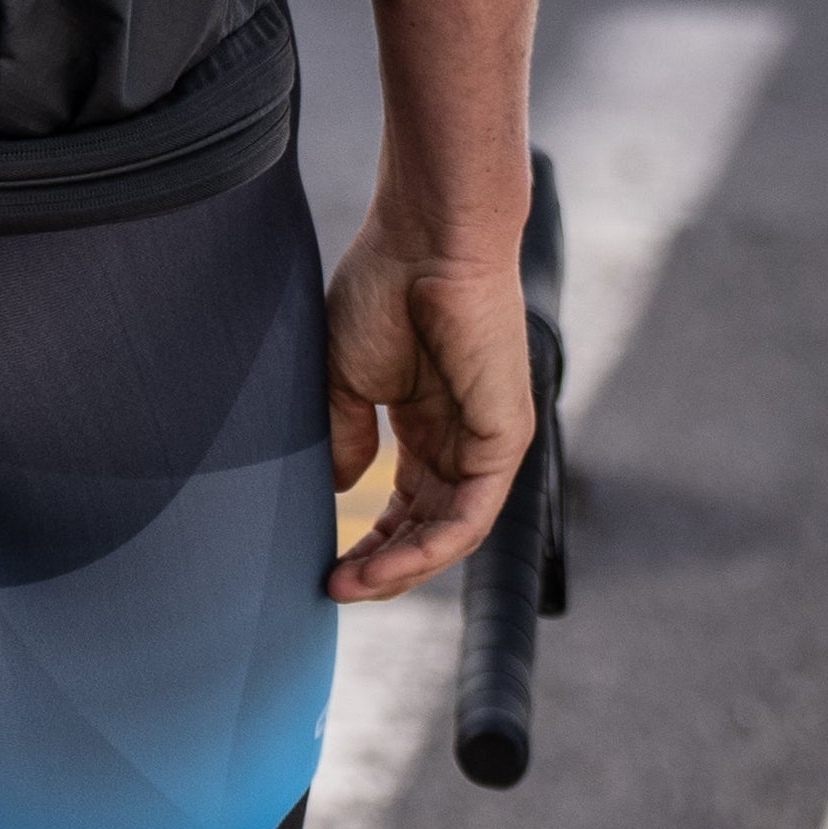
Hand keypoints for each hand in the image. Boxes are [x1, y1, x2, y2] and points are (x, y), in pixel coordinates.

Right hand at [321, 222, 535, 599]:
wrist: (426, 241)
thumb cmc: (382, 290)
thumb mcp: (345, 378)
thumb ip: (345, 437)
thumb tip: (337, 489)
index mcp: (427, 422)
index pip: (406, 504)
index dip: (367, 540)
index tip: (322, 564)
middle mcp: (462, 441)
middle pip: (428, 528)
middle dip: (380, 565)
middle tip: (333, 587)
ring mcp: (487, 444)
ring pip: (450, 533)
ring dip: (400, 568)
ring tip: (348, 585)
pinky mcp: (505, 442)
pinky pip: (470, 516)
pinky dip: (427, 548)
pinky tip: (382, 564)